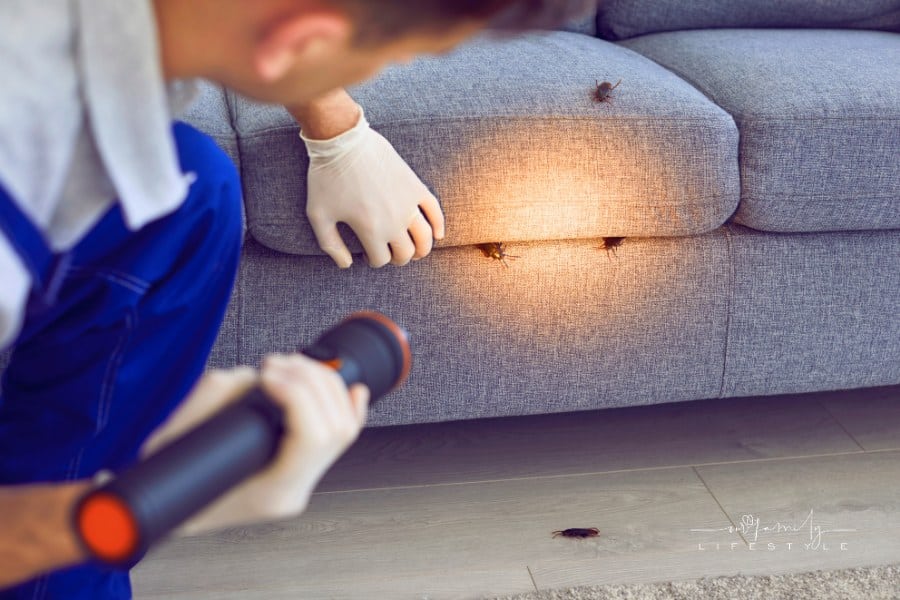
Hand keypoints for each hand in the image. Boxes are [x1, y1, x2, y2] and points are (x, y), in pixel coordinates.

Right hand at [140, 357, 369, 534]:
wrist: (166, 509)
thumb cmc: (167, 481)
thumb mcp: (173, 441)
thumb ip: (209, 402)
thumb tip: (247, 376)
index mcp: (270, 494)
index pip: (311, 438)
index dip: (296, 395)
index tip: (265, 375)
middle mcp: (295, 490)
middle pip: (334, 427)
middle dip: (309, 382)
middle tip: (272, 364)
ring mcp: (304, 481)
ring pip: (344, 427)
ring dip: (321, 385)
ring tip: (285, 365)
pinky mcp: (303, 468)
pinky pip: (343, 436)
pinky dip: (348, 408)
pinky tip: (353, 389)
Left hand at [302, 108, 444, 268]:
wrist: (343, 141)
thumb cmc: (326, 178)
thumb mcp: (318, 215)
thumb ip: (330, 245)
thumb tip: (347, 265)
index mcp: (371, 231)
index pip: (381, 259)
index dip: (373, 261)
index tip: (367, 255)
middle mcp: (394, 221)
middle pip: (405, 253)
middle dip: (397, 258)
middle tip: (388, 253)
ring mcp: (408, 203)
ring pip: (425, 238)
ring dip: (421, 250)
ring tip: (415, 251)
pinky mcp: (415, 186)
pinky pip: (435, 210)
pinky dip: (439, 225)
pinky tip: (438, 234)